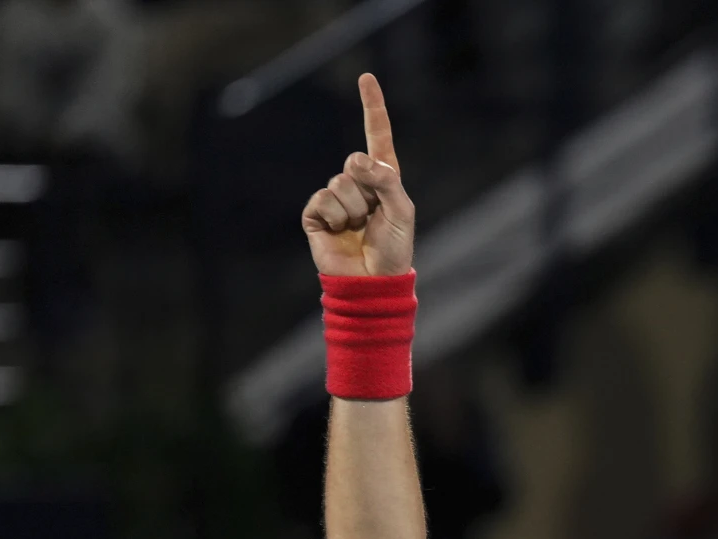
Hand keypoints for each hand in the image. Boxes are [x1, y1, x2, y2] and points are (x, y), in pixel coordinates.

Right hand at [302, 73, 415, 276]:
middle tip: (372, 217)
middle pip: (354, 162)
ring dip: (352, 209)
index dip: (372, 107)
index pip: (377, 135)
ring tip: (358, 229)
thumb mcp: (401, 211)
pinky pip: (322, 200)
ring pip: (339, 183)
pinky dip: (334, 217)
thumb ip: (386, 181)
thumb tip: (356, 160)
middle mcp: (358, 183)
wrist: (372, 282)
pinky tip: (339, 233)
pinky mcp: (316, 214)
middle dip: (367, 189)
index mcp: (383, 178)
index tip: (366, 77)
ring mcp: (335, 198)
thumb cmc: (393, 248)